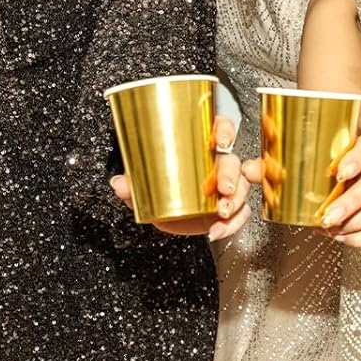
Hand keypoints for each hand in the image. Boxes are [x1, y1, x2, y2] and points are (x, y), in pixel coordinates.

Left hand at [109, 115, 251, 240]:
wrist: (170, 217)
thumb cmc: (164, 193)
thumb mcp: (146, 187)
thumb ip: (133, 186)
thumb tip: (119, 183)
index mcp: (202, 149)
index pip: (220, 130)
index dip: (225, 131)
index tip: (220, 141)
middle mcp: (218, 166)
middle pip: (234, 163)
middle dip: (232, 175)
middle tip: (224, 188)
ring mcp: (226, 188)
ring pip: (242, 188)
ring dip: (235, 201)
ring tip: (221, 213)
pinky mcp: (230, 209)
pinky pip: (241, 213)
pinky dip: (233, 223)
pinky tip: (217, 230)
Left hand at [239, 130, 360, 247]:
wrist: (319, 205)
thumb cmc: (310, 182)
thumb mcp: (287, 172)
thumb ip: (269, 168)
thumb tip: (252, 169)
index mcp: (353, 153)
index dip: (358, 158)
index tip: (340, 173)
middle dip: (353, 200)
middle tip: (329, 216)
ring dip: (360, 220)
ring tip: (334, 230)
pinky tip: (347, 239)